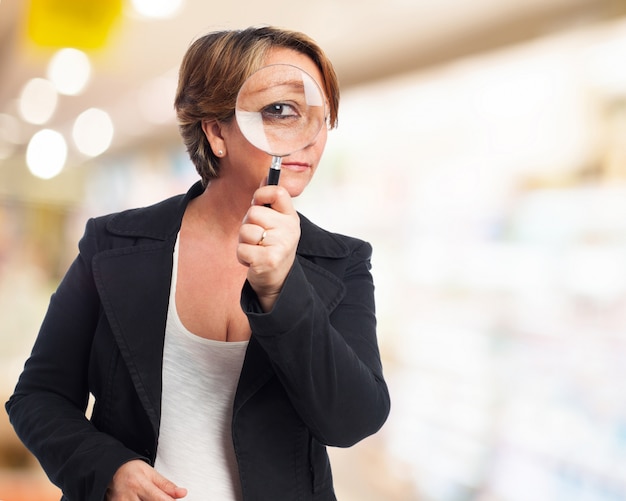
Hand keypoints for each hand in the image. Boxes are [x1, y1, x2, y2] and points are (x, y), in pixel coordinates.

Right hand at [106, 460, 186, 499]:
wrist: (110, 471)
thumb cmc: (130, 470)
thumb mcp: (150, 472)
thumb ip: (166, 485)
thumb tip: (182, 493)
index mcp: (140, 484)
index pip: (159, 499)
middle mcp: (128, 496)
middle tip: (158, 497)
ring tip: (147, 497)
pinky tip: (142, 500)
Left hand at [238, 184, 300, 311]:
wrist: (278, 280)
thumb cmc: (272, 247)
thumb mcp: (276, 223)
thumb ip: (270, 202)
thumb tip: (265, 177)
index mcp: (291, 217)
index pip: (277, 192)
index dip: (261, 195)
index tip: (258, 204)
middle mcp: (290, 229)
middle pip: (254, 213)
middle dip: (248, 225)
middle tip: (258, 237)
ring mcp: (281, 245)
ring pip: (246, 231)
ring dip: (244, 242)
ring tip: (256, 249)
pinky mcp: (269, 260)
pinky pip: (242, 249)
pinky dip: (242, 256)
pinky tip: (253, 261)